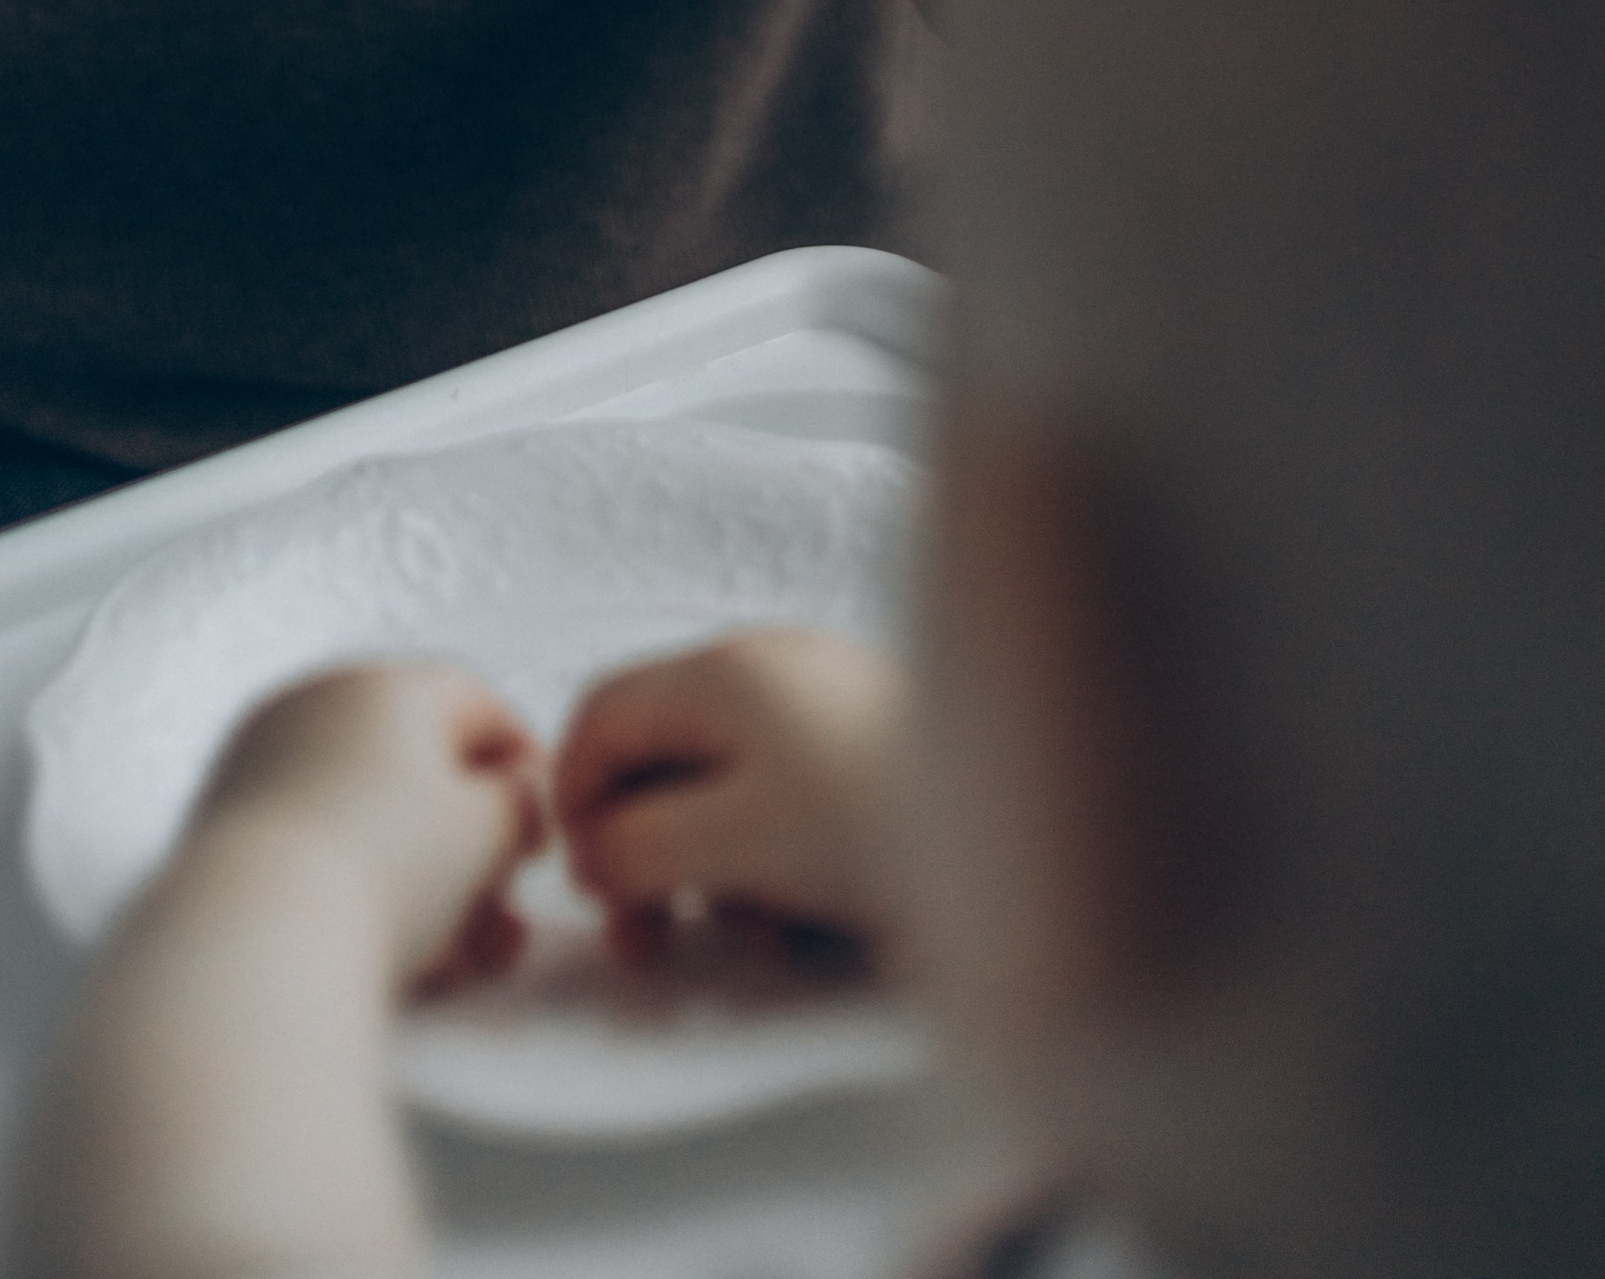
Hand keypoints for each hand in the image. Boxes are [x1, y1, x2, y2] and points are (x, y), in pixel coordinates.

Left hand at [187, 662, 549, 993]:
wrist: (258, 937)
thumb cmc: (380, 871)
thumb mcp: (489, 832)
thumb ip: (520, 801)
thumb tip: (514, 794)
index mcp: (383, 684)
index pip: (472, 701)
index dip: (518, 761)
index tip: (536, 817)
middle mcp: (315, 705)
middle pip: (418, 768)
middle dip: (471, 845)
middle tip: (501, 904)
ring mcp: (260, 762)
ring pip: (368, 818)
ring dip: (426, 882)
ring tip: (461, 956)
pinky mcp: (224, 825)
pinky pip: (316, 848)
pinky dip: (359, 890)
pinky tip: (395, 958)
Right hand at [554, 629, 912, 959]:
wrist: (1031, 833)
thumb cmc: (875, 822)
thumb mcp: (733, 842)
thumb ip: (637, 847)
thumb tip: (593, 856)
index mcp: (725, 669)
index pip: (602, 715)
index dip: (574, 799)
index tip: (587, 882)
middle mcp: (771, 666)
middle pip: (663, 753)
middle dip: (644, 848)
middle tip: (646, 937)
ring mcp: (825, 700)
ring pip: (726, 786)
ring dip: (713, 867)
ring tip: (747, 935)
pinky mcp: (871, 747)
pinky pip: (790, 801)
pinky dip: (776, 860)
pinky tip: (808, 919)